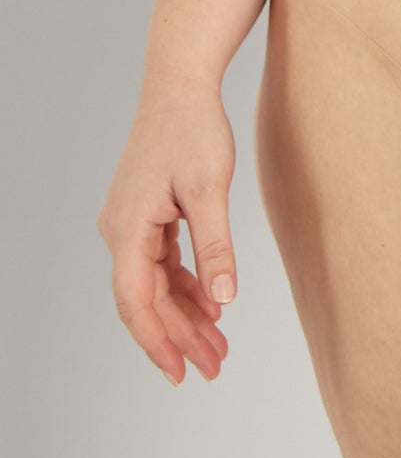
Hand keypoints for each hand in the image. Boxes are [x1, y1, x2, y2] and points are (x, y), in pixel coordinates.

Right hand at [96, 74, 237, 383]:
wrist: (180, 85)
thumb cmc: (194, 130)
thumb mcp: (210, 189)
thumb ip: (215, 247)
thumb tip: (222, 301)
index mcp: (128, 230)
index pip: (137, 303)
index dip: (158, 341)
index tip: (182, 372)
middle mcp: (120, 232)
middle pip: (146, 300)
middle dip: (178, 336)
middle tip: (213, 367)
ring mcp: (131, 224)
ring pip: (154, 284)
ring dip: (184, 314)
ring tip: (217, 345)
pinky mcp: (145, 214)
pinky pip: (161, 263)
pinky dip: (184, 285)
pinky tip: (210, 305)